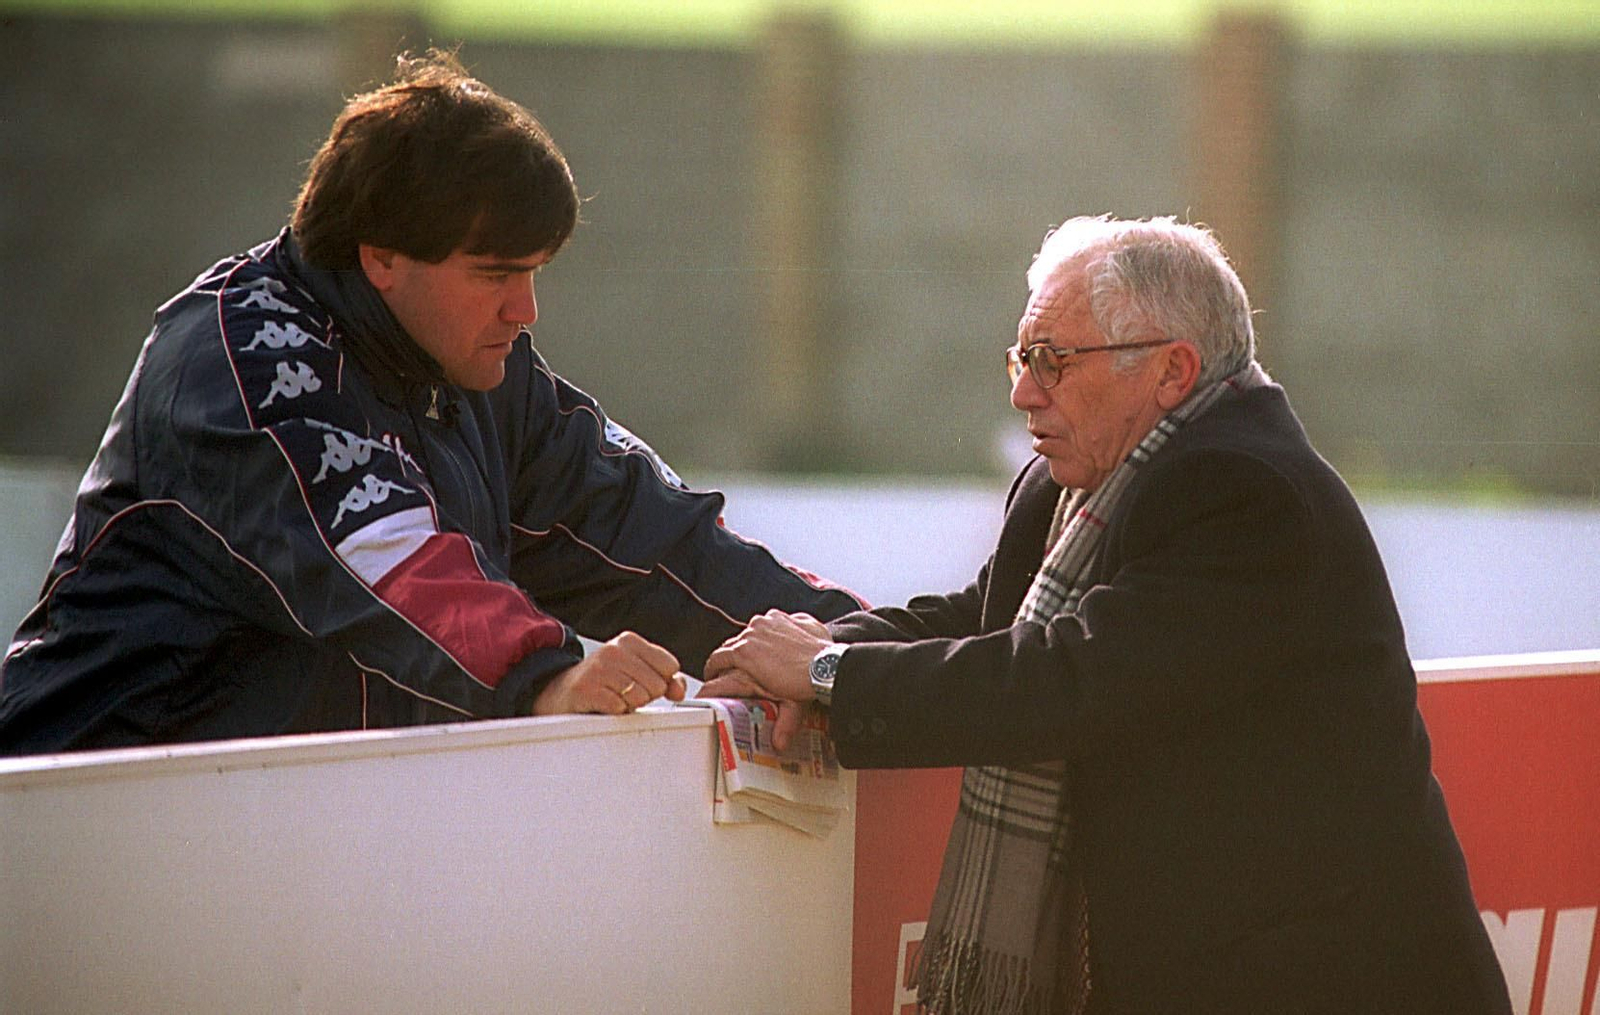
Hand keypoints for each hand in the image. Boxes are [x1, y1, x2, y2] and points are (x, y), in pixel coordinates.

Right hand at [532, 631, 685, 715]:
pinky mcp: (587, 688)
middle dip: (645, 696)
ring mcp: (599, 668)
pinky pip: (619, 708)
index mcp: (629, 641)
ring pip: (640, 697)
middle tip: (624, 693)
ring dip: (629, 705)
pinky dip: (614, 712)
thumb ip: (665, 678)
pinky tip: (603, 705)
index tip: (643, 683)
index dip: (661, 681)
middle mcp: (614, 649)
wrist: (559, 692)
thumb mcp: (635, 673)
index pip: (670, 666)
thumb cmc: (603, 683)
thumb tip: (680, 689)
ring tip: (613, 698)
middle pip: (657, 685)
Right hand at [701, 611, 832, 751]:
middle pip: (733, 644)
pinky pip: (770, 623)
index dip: (712, 669)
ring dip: (753, 643)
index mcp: (744, 653)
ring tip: (759, 658)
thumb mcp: (788, 705)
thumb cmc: (806, 680)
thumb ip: (781, 724)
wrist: (829, 662)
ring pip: (751, 632)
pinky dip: (771, 632)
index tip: (712, 675)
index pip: (717, 659)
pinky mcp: (783, 617)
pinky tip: (779, 645)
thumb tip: (778, 745)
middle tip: (734, 670)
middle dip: (733, 658)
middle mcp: (752, 633)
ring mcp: (768, 622)